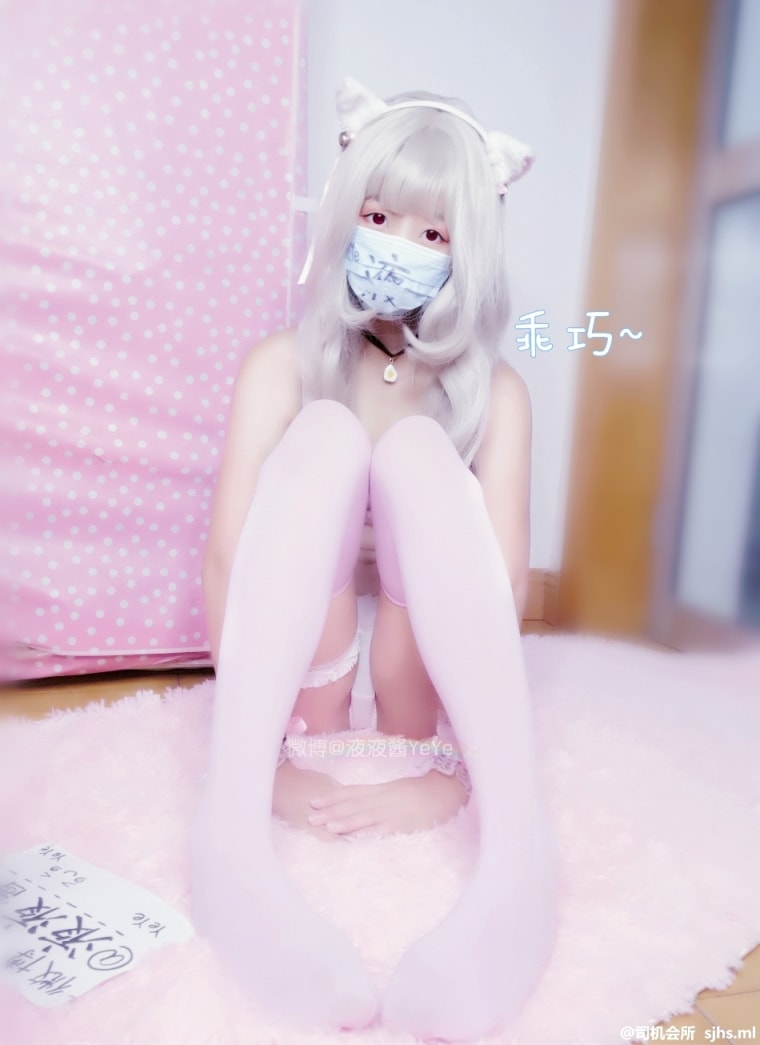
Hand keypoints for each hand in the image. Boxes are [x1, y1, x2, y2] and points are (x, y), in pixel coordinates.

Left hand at [306, 770, 468, 836]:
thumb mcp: (395, 790)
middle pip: (354, 805)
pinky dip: (370, 835)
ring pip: (367, 817)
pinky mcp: (404, 824)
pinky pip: (385, 830)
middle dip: (332, 811)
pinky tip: (357, 840)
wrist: (445, 790)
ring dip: (347, 822)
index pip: (352, 792)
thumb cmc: (420, 792)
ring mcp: (393, 812)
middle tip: (311, 817)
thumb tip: (354, 803)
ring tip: (328, 827)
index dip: (332, 797)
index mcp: (381, 790)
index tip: (313, 801)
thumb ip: (376, 796)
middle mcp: (383, 799)